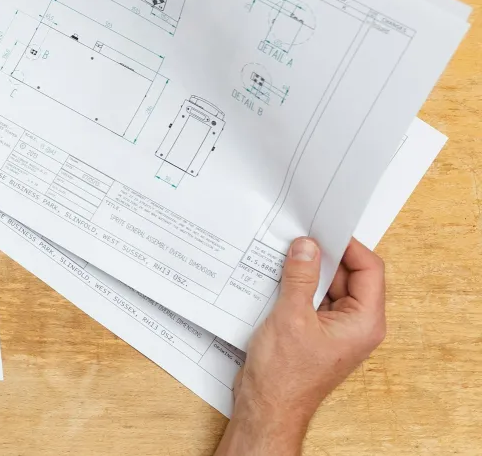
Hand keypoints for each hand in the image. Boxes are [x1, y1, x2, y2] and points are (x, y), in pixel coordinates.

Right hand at [216, 236, 385, 455]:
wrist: (267, 407)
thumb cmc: (285, 374)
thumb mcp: (290, 316)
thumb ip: (300, 277)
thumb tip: (306, 247)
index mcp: (365, 321)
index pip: (369, 270)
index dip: (348, 246)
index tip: (324, 230)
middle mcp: (357, 325)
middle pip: (350, 277)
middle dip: (324, 258)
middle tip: (299, 239)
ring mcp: (336, 330)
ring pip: (329, 288)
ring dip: (308, 273)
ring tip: (283, 258)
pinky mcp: (316, 334)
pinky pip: (313, 301)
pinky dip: (298, 288)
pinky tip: (276, 279)